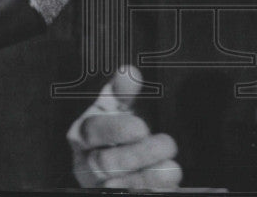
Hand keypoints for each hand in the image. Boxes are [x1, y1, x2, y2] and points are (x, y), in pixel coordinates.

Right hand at [68, 65, 181, 188]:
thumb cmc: (115, 130)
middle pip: (105, 162)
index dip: (115, 130)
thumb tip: (129, 72)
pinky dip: (151, 191)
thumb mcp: (116, 107)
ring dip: (148, 177)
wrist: (119, 161)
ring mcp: (99, 187)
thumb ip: (122, 90)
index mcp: (82, 135)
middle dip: (139, 154)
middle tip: (167, 144)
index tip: (141, 127)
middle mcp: (86, 164)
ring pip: (118, 186)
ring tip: (173, 167)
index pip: (92, 133)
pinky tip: (169, 184)